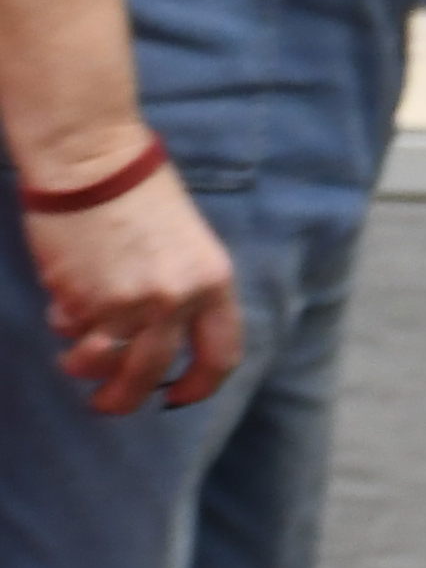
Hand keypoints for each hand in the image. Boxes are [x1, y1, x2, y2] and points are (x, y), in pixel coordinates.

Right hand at [21, 141, 237, 415]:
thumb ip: (181, 291)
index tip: (176, 399)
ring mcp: (130, 302)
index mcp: (214, 281)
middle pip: (153, 372)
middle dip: (125, 397)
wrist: (94, 163)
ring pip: (105, 362)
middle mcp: (179, 299)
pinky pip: (74, 332)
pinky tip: (63, 308)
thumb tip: (156, 341)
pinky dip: (66, 328)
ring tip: (74, 361)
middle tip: (106, 404)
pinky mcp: (86, 299)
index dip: (199, 386)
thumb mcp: (186, 244)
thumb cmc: (138, 194)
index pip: (221, 354)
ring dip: (85, 367)